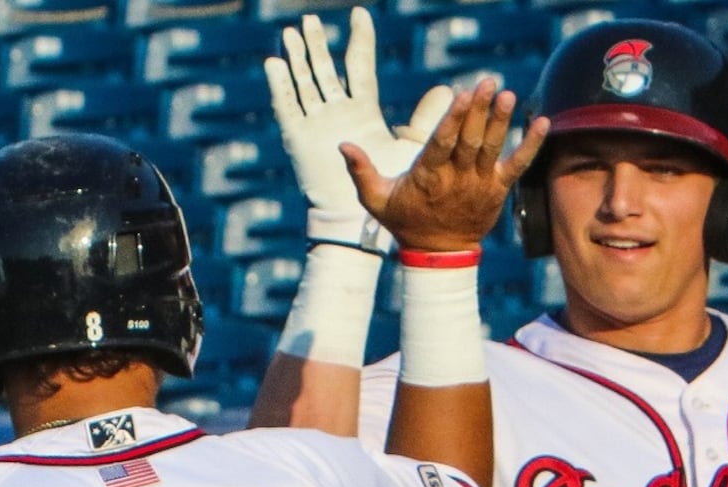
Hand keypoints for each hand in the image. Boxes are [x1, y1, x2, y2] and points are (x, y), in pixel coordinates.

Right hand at [263, 7, 452, 249]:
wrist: (365, 225)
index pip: (360, 67)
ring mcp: (318, 126)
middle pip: (326, 70)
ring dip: (297, 58)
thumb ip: (427, 120)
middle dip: (317, 44)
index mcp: (363, 112)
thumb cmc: (392, 193)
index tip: (360, 15)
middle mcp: (338, 114)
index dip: (359, 41)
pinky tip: (274, 64)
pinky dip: (280, 87)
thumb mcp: (412, 150)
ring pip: (305, 83)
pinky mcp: (300, 141)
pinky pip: (288, 109)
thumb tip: (452, 92)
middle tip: (311, 18)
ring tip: (292, 32)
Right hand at [341, 77, 549, 252]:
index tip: (463, 95)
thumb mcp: (376, 200)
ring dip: (501, 121)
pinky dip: (531, 145)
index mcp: (428, 177)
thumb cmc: (405, 221)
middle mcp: (457, 179)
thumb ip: (360, 172)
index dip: (454, 120)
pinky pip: (518, 165)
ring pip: (492, 149)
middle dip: (480, 111)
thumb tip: (343, 145)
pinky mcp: (497, 190)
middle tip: (488, 82)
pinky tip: (542, 122)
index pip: (443, 144)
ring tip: (508, 94)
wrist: (439, 253)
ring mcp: (480, 184)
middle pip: (471, 141)